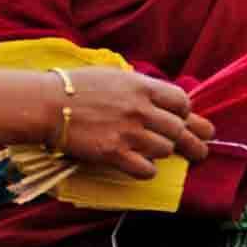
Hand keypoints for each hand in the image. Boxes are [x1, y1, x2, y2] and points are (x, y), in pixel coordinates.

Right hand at [62, 69, 211, 179]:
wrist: (46, 103)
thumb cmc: (75, 87)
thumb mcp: (113, 76)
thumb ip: (139, 87)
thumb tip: (159, 97)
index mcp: (141, 86)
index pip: (182, 101)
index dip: (187, 113)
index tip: (186, 120)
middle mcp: (140, 109)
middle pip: (179, 129)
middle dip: (191, 141)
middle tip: (200, 151)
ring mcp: (129, 132)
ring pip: (166, 149)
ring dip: (164, 153)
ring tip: (158, 154)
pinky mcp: (114, 153)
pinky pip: (147, 169)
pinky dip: (148, 170)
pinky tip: (143, 167)